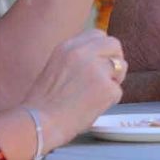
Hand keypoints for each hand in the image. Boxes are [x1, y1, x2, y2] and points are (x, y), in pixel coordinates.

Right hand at [22, 31, 125, 149]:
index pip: (97, 35)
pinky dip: (109, 101)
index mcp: (67, 47)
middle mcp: (83, 53)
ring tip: (95, 96)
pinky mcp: (107, 88)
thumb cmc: (42, 105)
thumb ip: (75, 60)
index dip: (103, 49)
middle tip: (108, 77)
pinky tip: (92, 109)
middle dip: (116, 59)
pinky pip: (118, 91)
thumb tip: (98, 60)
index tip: (101, 62)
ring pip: (121, 67)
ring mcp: (97, 69)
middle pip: (114, 45)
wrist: (38, 124)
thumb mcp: (54, 68)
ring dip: (113, 81)